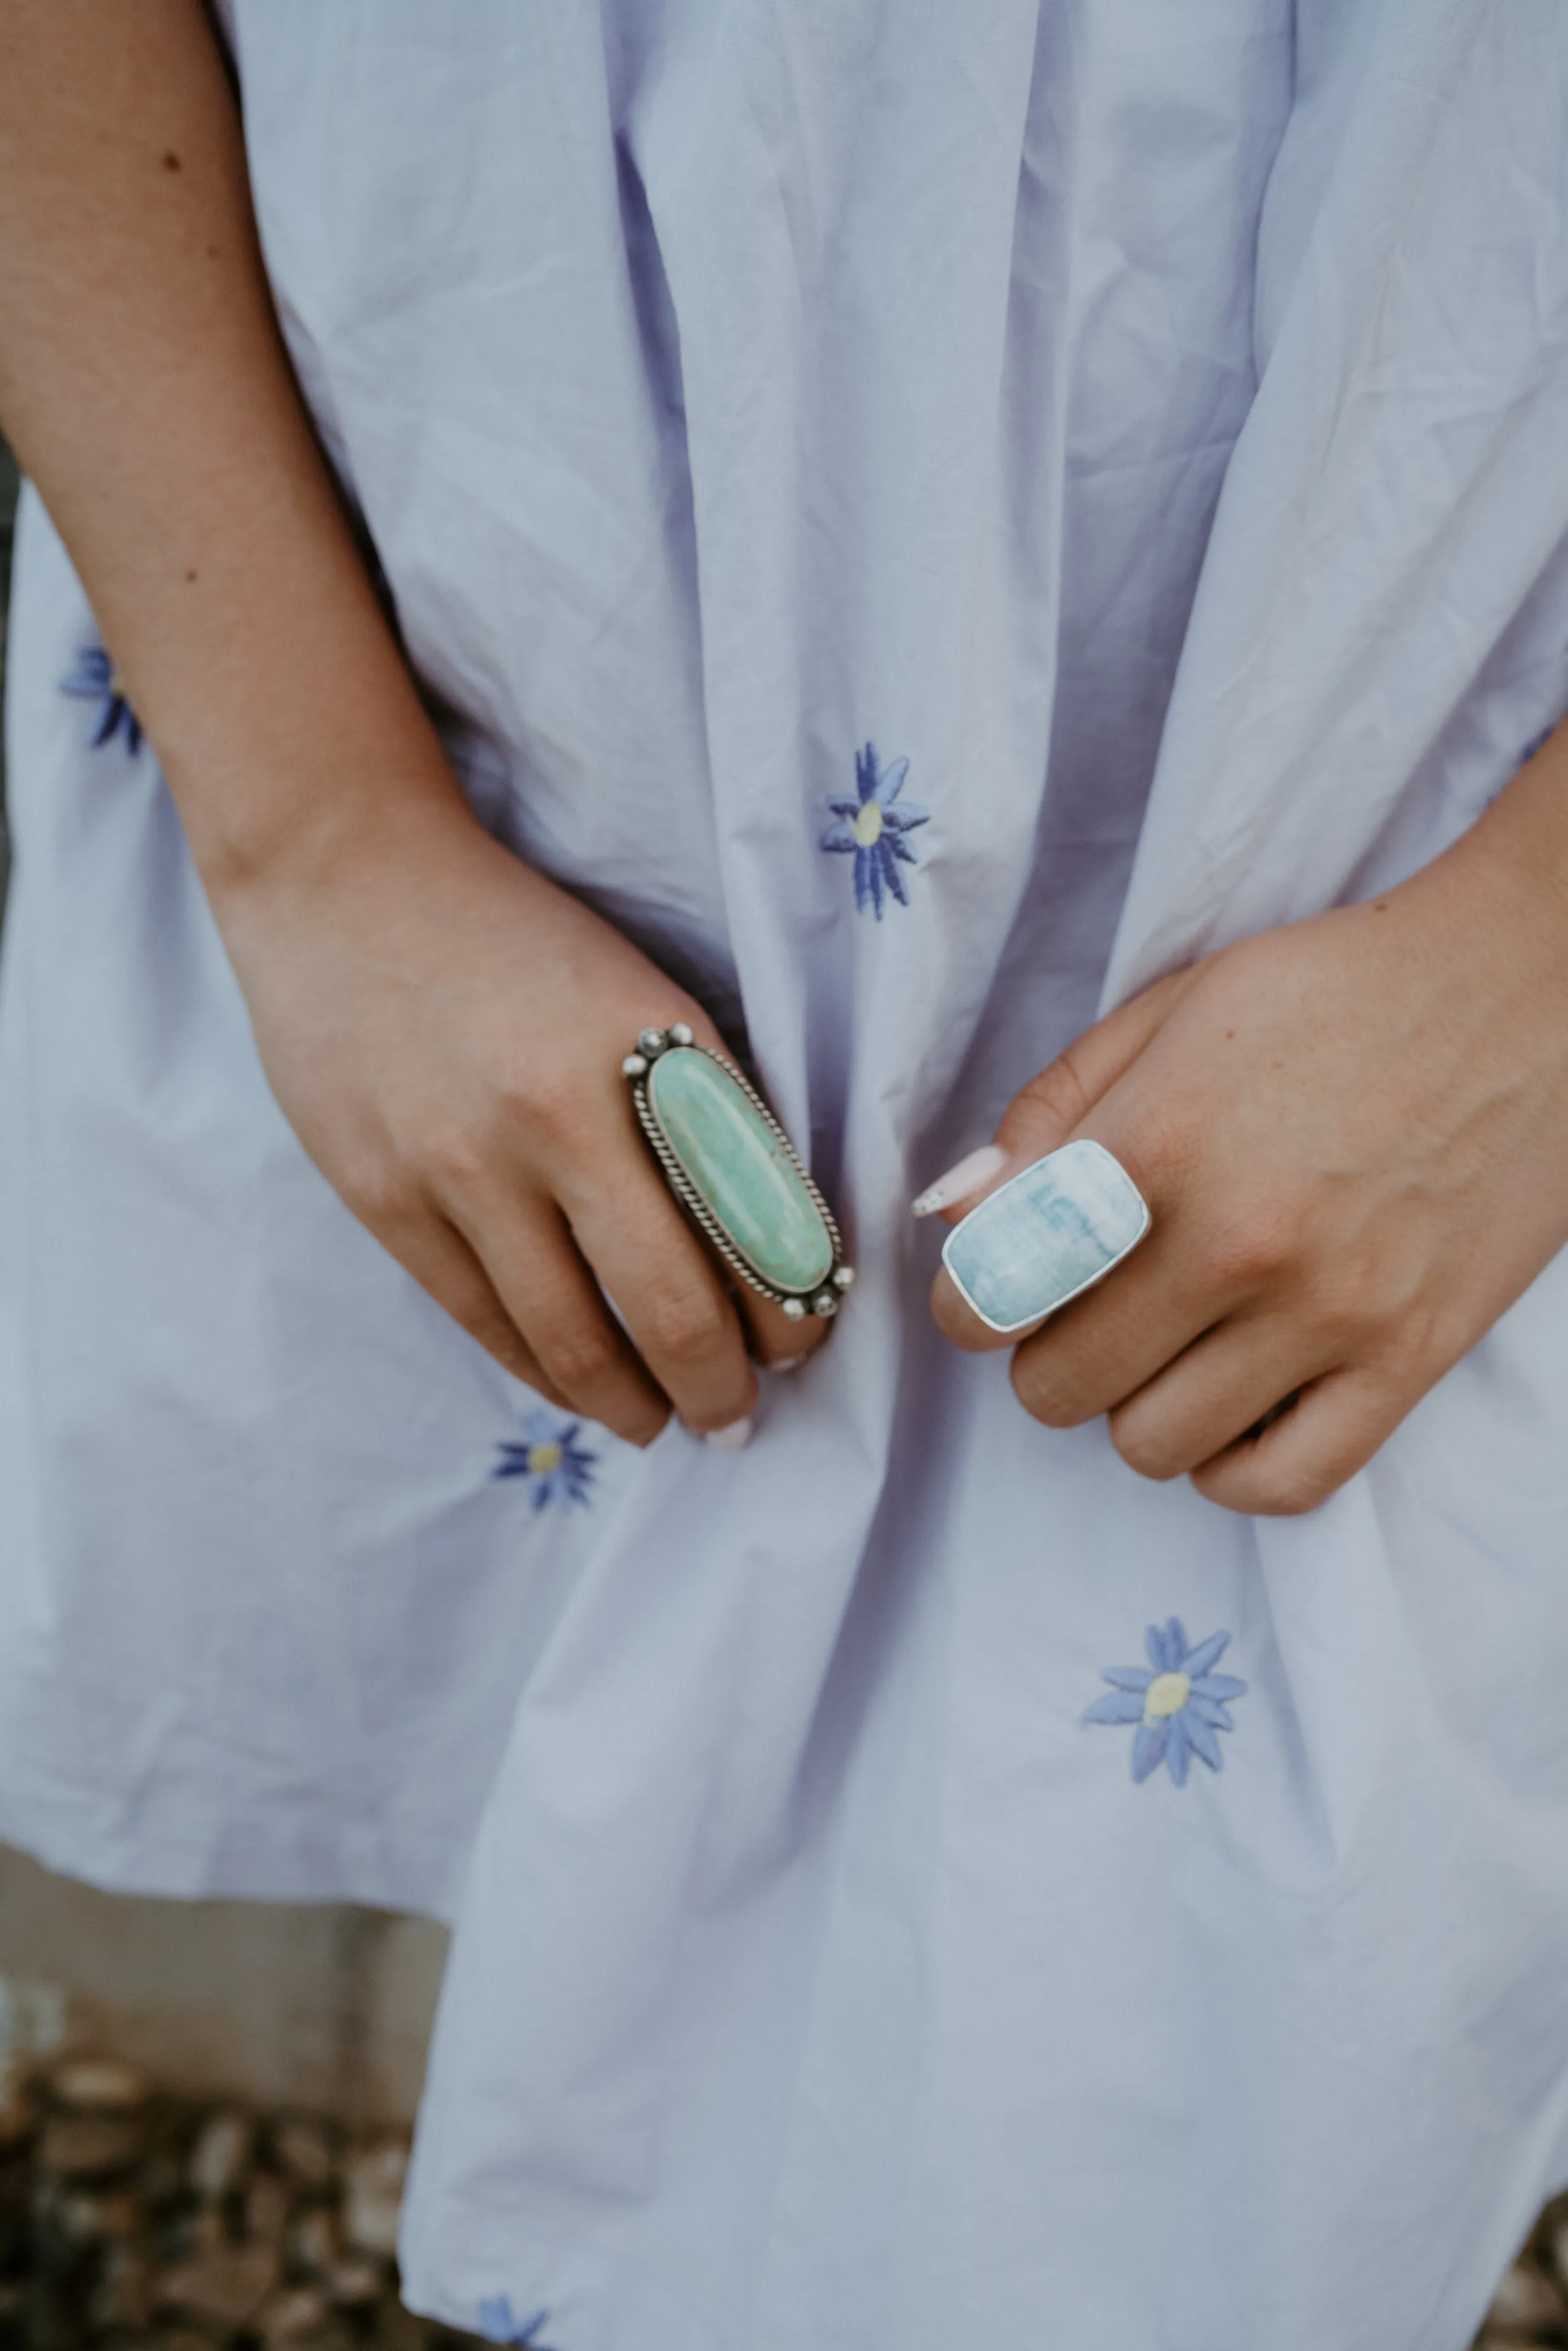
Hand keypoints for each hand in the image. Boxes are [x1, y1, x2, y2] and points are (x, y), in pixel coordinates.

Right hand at [218, 798, 825, 1445]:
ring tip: (668, 1422)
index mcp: (648, 1052)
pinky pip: (485, 1323)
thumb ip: (703, 1107)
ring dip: (636, 1404)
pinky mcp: (383, 1197)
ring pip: (571, 1339)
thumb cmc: (517, 939)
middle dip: (723, 1383)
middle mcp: (557, 1116)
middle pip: (670, 1303)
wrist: (343, 875)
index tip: (802, 1338)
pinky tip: (581, 1388)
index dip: (793, 1305)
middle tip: (742, 1415)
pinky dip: (545, 1373)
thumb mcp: (641, 996)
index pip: (754, 1220)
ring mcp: (459, 1166)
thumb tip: (774, 1245)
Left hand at [929, 763, 1567, 1513]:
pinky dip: (1231, 1461)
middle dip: (1047, 1353)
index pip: (992, 1290)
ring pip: (1151, 1446)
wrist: (1530, 984)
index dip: (967, 1301)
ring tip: (1169, 1341)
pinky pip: (1280, 1484)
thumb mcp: (1171, 1009)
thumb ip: (1049, 1114)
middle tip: (1087, 1305)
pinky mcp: (1412, 1358)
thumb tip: (952, 1215)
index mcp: (1160, 1139)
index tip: (989, 1288)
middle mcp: (1239, 1238)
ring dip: (1134, 1405)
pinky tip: (1233, 1399)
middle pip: (1059, 1385)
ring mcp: (1332, 1311)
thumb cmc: (1336, 987)